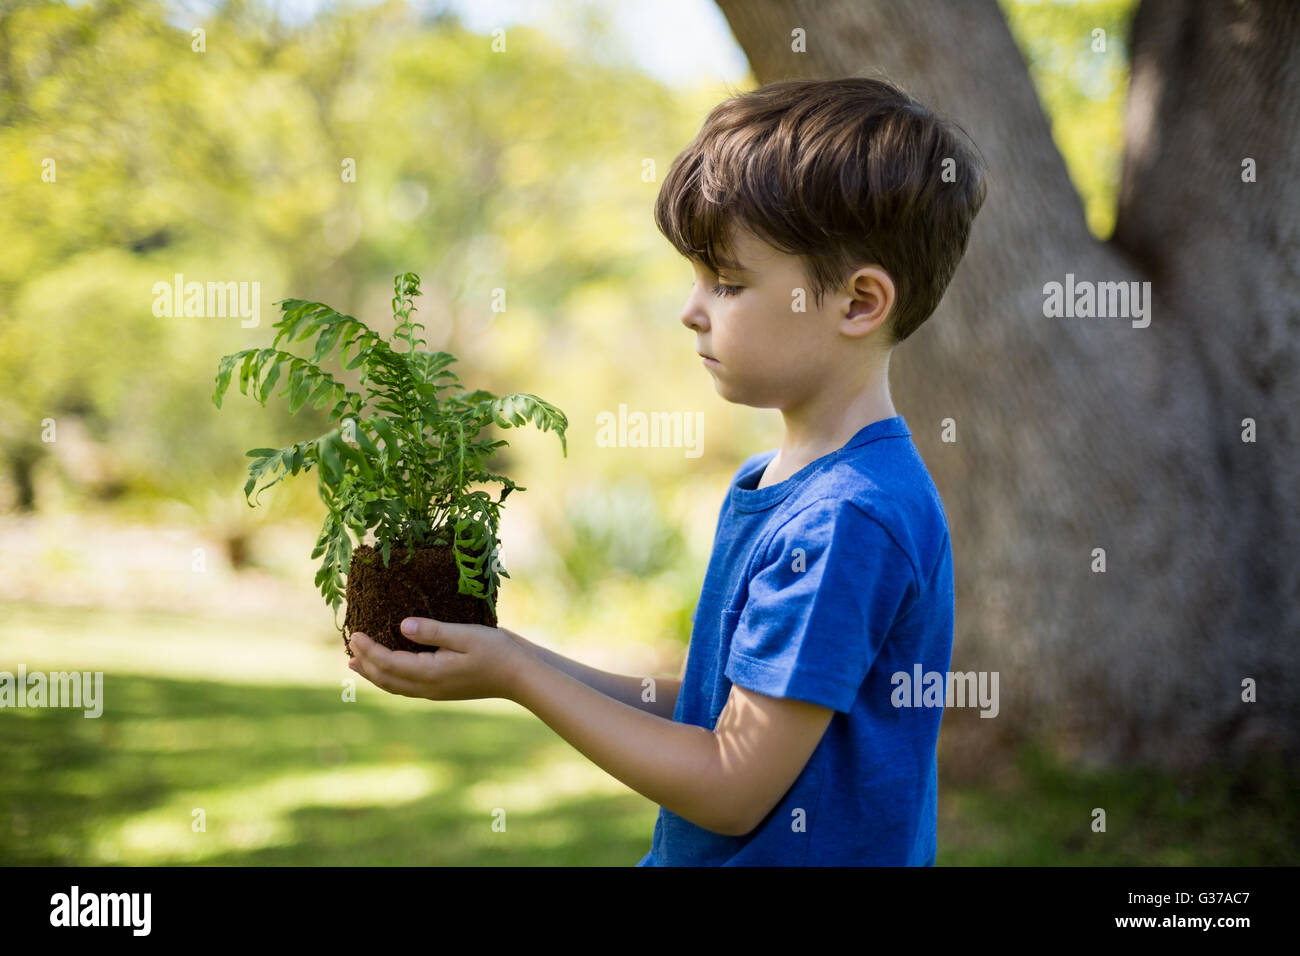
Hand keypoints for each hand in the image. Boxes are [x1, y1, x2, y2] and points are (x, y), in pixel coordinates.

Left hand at [347, 617, 533, 702]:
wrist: (520, 676)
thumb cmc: (497, 652)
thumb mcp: (466, 635)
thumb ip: (432, 631)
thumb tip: (401, 627)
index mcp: (431, 673)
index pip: (389, 663)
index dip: (368, 650)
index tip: (354, 634)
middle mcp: (429, 687)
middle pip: (387, 679)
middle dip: (366, 664)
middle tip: (350, 649)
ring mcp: (437, 691)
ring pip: (396, 686)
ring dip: (375, 674)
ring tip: (359, 663)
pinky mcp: (444, 689)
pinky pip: (408, 687)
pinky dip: (392, 678)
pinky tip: (392, 670)